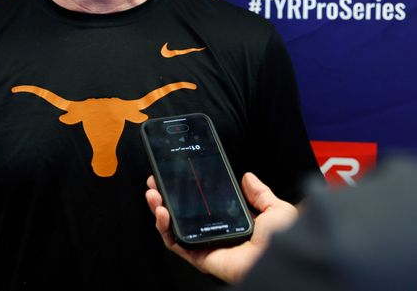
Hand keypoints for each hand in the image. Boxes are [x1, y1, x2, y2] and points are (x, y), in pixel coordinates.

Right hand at [145, 172, 297, 283]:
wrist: (282, 260)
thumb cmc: (284, 240)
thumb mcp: (275, 208)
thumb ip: (259, 193)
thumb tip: (248, 177)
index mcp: (232, 222)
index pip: (202, 205)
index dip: (186, 191)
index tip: (174, 177)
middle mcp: (216, 233)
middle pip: (182, 214)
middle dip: (166, 197)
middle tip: (155, 183)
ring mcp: (206, 245)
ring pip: (174, 228)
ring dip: (160, 210)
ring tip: (154, 195)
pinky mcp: (201, 257)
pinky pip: (177, 244)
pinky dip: (165, 229)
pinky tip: (163, 213)